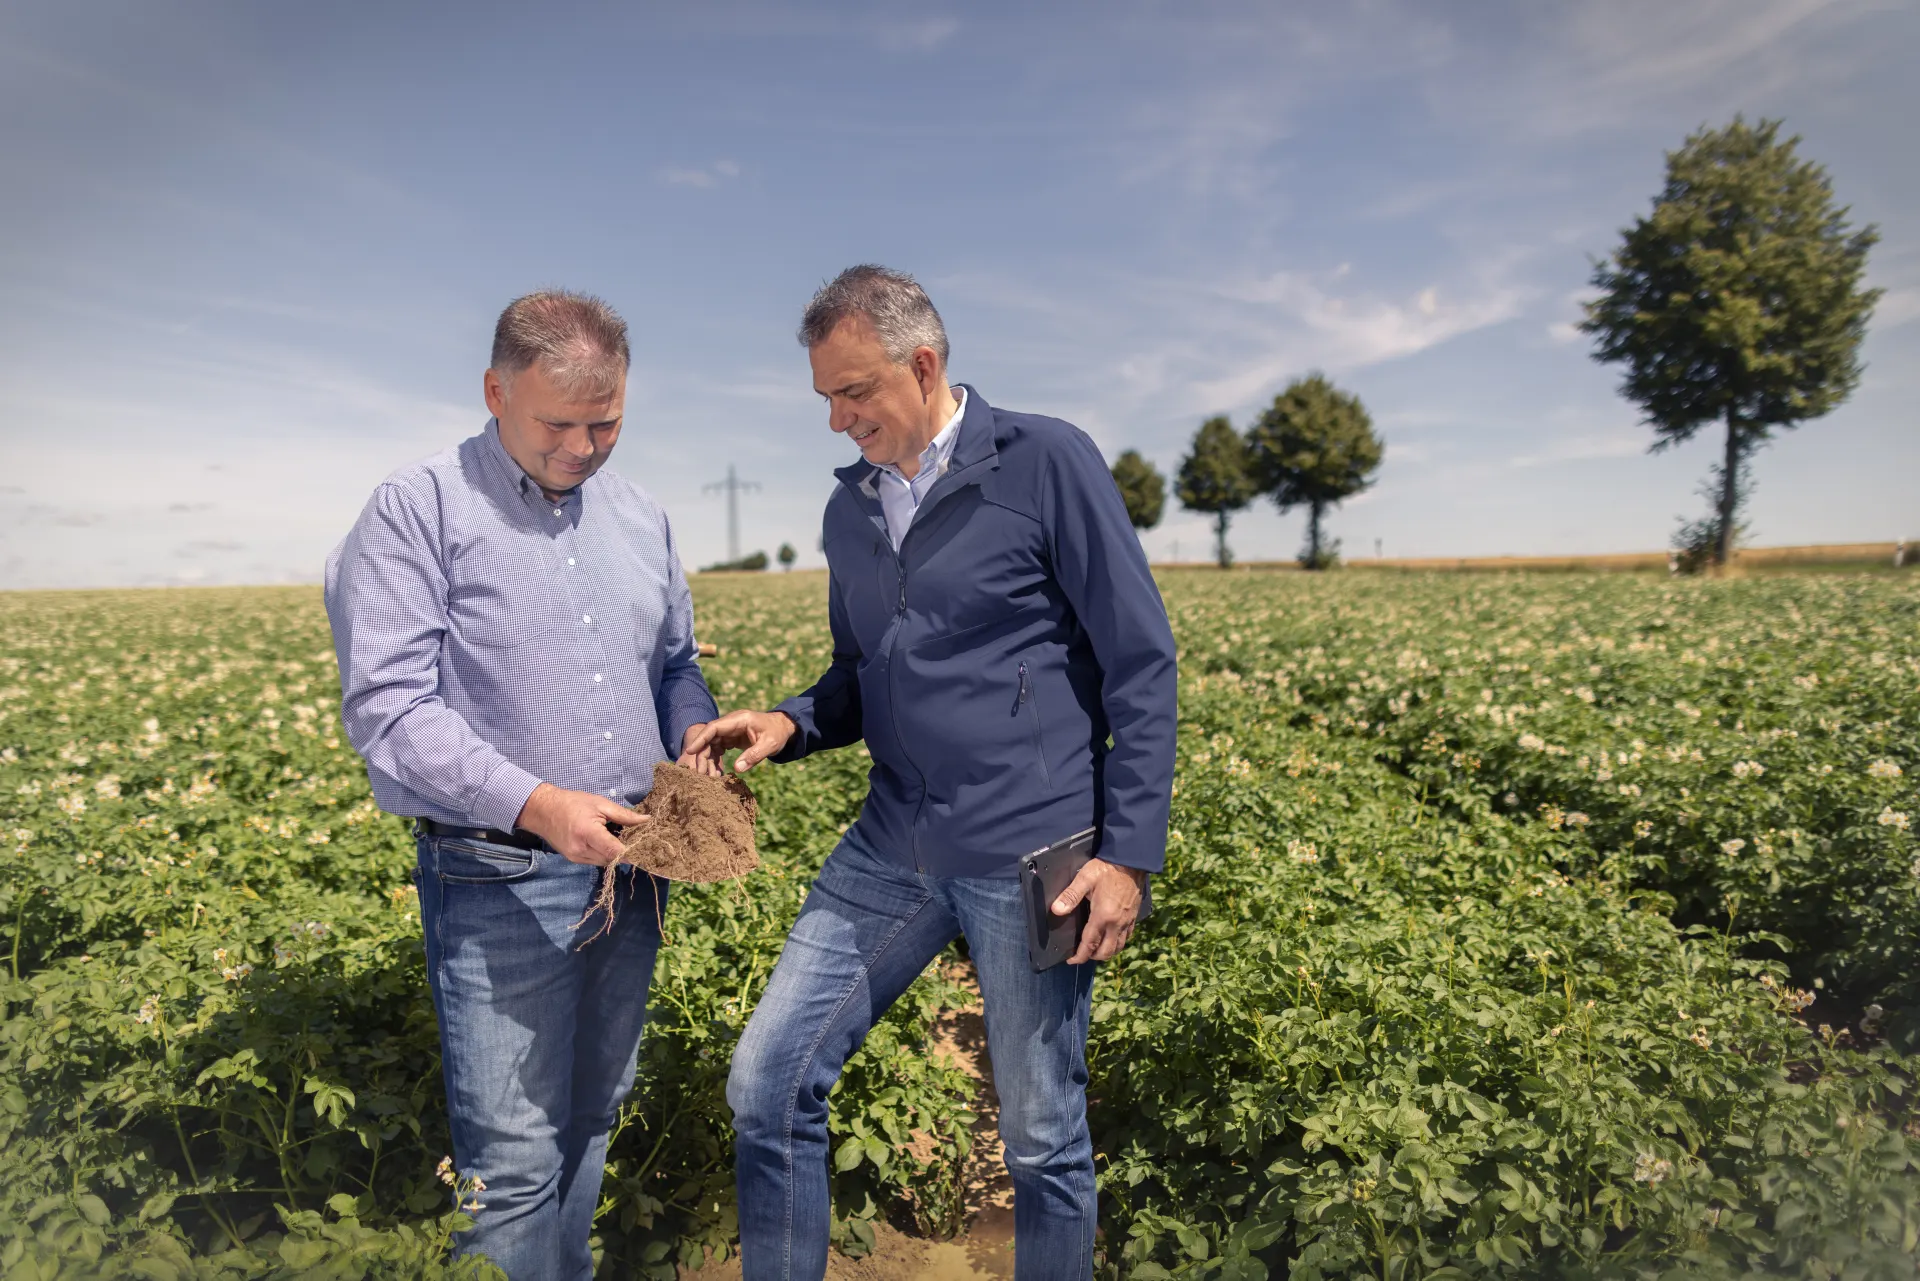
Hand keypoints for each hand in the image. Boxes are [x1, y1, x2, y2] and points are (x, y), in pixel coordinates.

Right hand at [515, 782, 646, 865]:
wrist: (543, 811)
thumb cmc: (572, 803)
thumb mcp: (600, 804)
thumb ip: (624, 815)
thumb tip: (646, 820)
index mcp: (588, 833)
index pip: (614, 850)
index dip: (631, 851)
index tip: (645, 847)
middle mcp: (581, 850)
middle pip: (612, 858)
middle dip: (625, 851)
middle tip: (637, 840)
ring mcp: (576, 857)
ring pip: (605, 862)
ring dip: (614, 853)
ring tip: (621, 839)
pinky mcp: (573, 860)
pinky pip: (595, 861)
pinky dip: (604, 854)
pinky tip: (606, 842)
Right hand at [680, 710, 796, 773]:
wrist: (783, 728)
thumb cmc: (777, 734)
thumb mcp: (770, 745)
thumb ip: (754, 755)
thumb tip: (737, 769)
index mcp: (739, 720)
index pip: (714, 728)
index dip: (701, 739)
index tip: (690, 751)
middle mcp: (731, 723)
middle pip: (709, 738)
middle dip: (703, 755)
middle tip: (701, 774)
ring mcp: (730, 731)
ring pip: (712, 745)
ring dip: (708, 760)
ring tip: (709, 777)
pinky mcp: (731, 738)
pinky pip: (718, 749)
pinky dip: (715, 760)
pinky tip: (716, 773)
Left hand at [1051, 858, 1148, 963]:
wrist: (1131, 860)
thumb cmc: (1107, 868)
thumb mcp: (1085, 879)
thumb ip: (1070, 896)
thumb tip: (1057, 910)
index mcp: (1103, 916)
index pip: (1090, 944)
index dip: (1079, 956)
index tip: (1071, 960)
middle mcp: (1116, 923)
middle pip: (1106, 952)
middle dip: (1092, 957)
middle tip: (1082, 955)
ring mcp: (1127, 921)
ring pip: (1118, 947)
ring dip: (1106, 952)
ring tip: (1095, 949)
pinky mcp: (1134, 916)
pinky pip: (1127, 937)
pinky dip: (1118, 943)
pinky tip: (1111, 938)